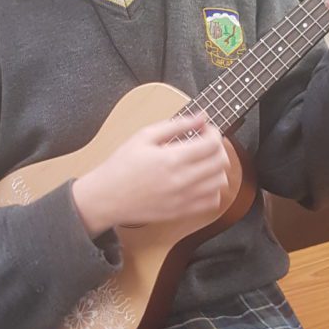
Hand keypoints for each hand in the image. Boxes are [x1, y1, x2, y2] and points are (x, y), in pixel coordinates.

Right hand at [71, 112, 230, 237]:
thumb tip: (201, 116)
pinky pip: (212, 201)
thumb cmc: (122, 165)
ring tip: (203, 161)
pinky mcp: (182, 211)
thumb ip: (176, 124)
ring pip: (220, 182)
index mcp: (172, 158)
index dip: (214, 132)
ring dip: (217, 168)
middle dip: (218, 147)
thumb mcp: (144, 136)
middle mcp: (182, 180)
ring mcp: (184, 199)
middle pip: (221, 162)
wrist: (107, 197)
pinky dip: (213, 189)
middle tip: (206, 143)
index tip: (206, 129)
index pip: (212, 144)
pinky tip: (200, 181)